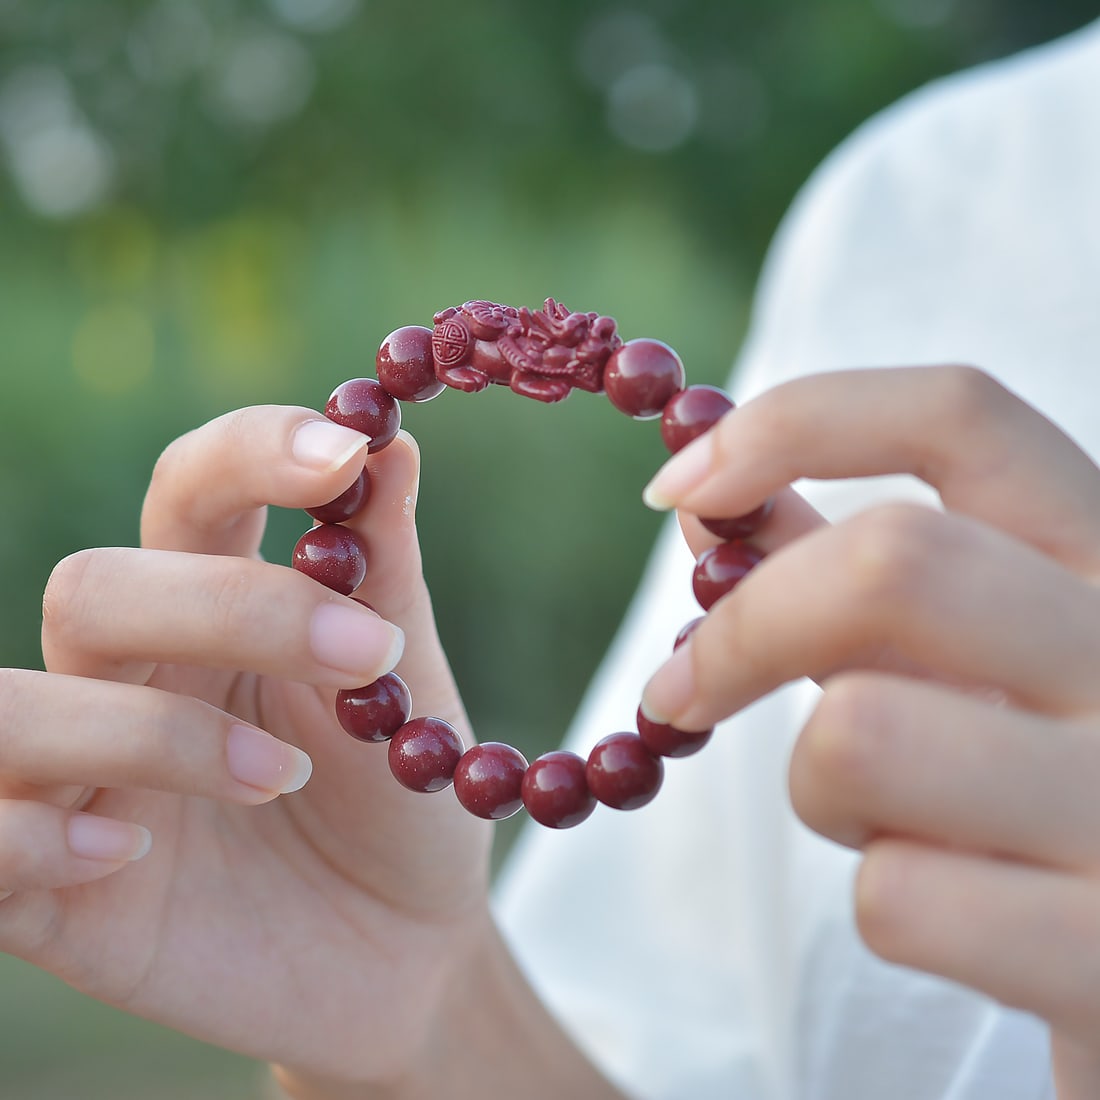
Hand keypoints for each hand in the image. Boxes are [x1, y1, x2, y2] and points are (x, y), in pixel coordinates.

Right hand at [1, 406, 493, 1084]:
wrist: (405, 952)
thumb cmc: (401, 804)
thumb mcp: (408, 690)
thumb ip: (384, 573)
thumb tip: (392, 444)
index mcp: (218, 611)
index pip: (187, 493)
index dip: (249, 454)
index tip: (344, 454)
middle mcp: (132, 680)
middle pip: (97, 589)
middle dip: (230, 607)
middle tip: (363, 653)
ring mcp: (81, 785)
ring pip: (15, 707)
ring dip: (152, 731)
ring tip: (280, 778)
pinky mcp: (52, 895)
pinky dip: (34, 837)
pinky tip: (131, 856)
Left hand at [640, 366, 1099, 1098]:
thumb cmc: (1052, 789)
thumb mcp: (981, 659)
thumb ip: (863, 578)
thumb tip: (708, 504)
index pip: (960, 418)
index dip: (795, 423)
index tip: (677, 488)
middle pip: (887, 562)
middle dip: (744, 628)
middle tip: (678, 692)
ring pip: (858, 738)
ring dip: (818, 788)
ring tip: (880, 822)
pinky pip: (896, 900)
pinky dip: (886, 905)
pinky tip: (958, 918)